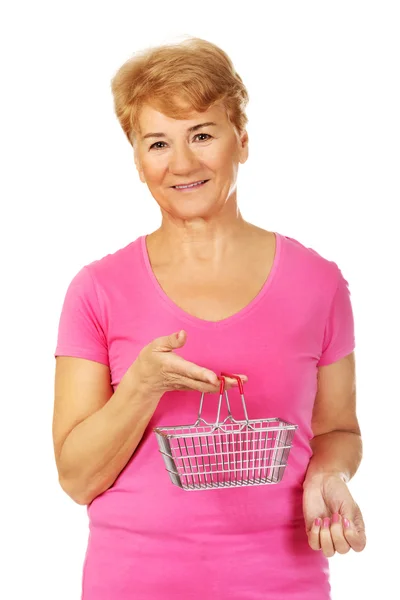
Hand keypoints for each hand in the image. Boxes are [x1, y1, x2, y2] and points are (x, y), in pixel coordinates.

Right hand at [129, 329, 246, 398]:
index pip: (190, 371)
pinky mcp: (189, 387)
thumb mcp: (156, 345)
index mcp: (173, 366)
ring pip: (206, 388)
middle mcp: (181, 378)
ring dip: (224, 387)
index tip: (215, 378)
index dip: (203, 375)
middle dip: (222, 384)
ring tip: (241, 382)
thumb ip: (171, 340)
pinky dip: (218, 388)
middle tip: (240, 381)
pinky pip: (205, 389)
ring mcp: (186, 385)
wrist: (143, 381)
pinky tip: (231, 385)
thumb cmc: (150, 360)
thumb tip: (183, 333)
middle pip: (203, 383)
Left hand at [302, 473, 365, 556]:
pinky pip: (314, 545)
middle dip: (336, 532)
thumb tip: (346, 534)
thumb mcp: (348, 505)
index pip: (359, 546)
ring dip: (325, 536)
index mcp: (355, 529)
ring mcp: (327, 535)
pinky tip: (317, 520)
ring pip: (328, 552)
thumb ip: (350, 521)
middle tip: (334, 515)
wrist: (321, 482)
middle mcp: (342, 536)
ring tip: (325, 519)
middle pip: (342, 549)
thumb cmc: (338, 492)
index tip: (345, 519)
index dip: (352, 537)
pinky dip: (315, 534)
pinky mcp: (314, 532)